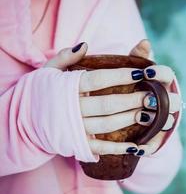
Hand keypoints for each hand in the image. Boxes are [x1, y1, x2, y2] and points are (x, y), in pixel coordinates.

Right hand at [45, 40, 180, 156]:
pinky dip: (118, 148)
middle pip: (108, 104)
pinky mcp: (77, 144)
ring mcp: (74, 128)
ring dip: (129, 120)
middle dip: (133, 100)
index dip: (121, 76)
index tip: (140, 72)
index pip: (98, 79)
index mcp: (67, 87)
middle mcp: (72, 108)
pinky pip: (100, 147)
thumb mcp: (49, 70)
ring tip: (148, 113)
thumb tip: (85, 45)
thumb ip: (66, 57)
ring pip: (107, 125)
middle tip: (152, 95)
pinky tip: (136, 145)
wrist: (25, 120)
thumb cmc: (42, 92)